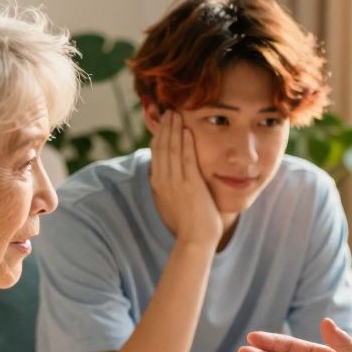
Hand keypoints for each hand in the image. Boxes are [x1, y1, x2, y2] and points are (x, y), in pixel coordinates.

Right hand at [149, 110, 221, 246]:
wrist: (195, 241)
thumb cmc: (188, 225)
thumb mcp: (172, 204)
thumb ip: (169, 189)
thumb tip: (167, 180)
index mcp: (158, 184)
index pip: (156, 153)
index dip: (159, 135)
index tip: (163, 122)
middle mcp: (164, 181)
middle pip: (161, 147)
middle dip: (165, 127)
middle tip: (169, 110)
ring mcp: (176, 183)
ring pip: (172, 149)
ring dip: (174, 129)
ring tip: (176, 113)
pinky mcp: (191, 185)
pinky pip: (186, 159)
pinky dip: (186, 143)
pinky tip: (187, 130)